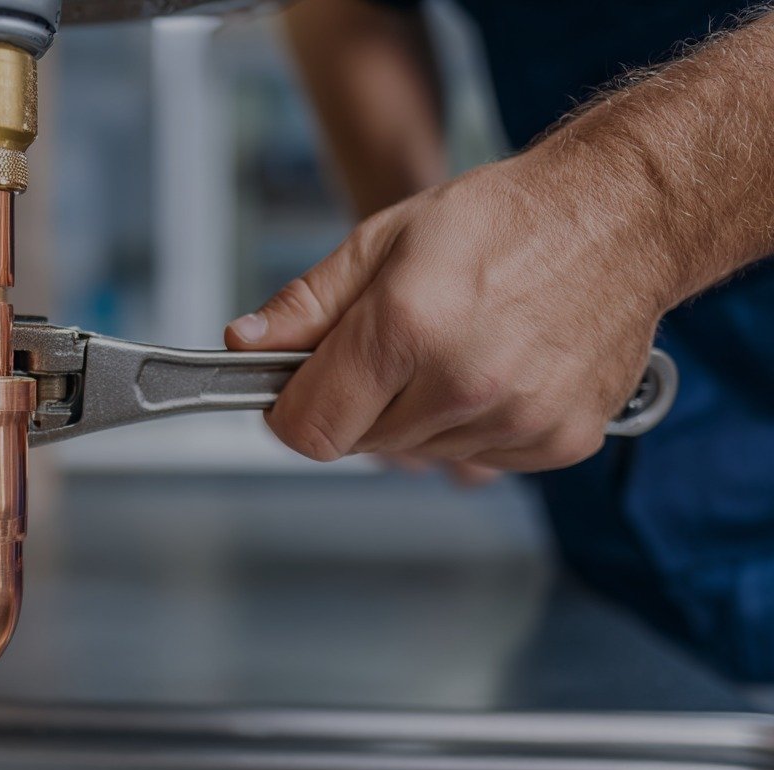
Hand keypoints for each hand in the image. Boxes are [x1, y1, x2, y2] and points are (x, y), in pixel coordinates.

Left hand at [226, 149, 671, 470]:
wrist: (622, 216)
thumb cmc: (505, 219)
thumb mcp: (384, 239)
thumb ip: (307, 304)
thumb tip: (243, 345)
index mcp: (406, 326)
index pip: (308, 428)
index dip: (290, 411)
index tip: (298, 389)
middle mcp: (462, 382)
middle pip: (359, 444)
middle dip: (358, 402)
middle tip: (394, 345)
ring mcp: (515, 418)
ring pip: (419, 454)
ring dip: (417, 415)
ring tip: (454, 347)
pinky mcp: (557, 441)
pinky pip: (479, 457)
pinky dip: (473, 426)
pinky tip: (496, 369)